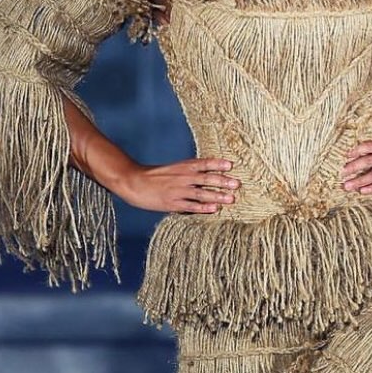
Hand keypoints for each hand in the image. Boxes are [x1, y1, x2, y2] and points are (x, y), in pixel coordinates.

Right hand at [117, 157, 240, 212]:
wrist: (133, 181)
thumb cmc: (155, 176)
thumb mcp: (174, 168)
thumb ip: (190, 170)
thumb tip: (208, 172)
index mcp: (183, 166)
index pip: (203, 163)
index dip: (217, 164)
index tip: (231, 164)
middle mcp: (182, 177)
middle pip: (206, 178)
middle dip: (223, 181)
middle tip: (237, 184)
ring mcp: (177, 190)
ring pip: (201, 193)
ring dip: (217, 195)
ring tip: (231, 199)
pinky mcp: (172, 203)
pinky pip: (190, 205)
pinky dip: (203, 207)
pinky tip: (214, 209)